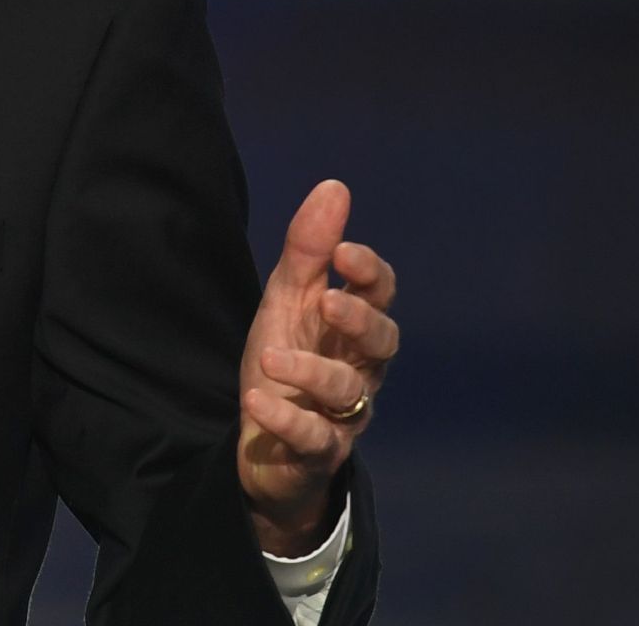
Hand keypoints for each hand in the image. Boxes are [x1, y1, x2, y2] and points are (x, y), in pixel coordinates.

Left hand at [237, 179, 397, 555]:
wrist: (266, 443)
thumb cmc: (287, 360)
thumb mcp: (288, 300)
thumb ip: (309, 249)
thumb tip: (335, 186)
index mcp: (353, 327)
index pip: (380, 296)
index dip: (369, 274)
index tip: (343, 252)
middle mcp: (360, 369)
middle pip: (382, 344)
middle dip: (360, 320)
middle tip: (328, 300)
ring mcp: (343, 414)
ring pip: (347, 393)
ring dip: (311, 371)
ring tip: (271, 356)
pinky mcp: (318, 452)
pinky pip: (312, 440)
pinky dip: (286, 420)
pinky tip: (257, 401)